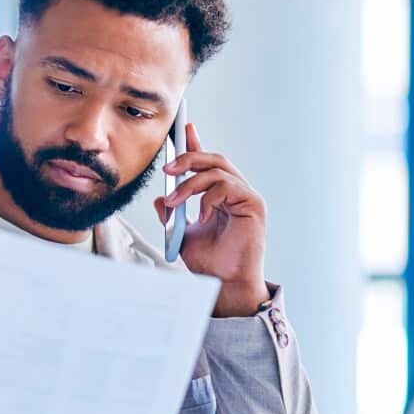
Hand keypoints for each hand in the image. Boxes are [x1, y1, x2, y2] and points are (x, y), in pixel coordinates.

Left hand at [153, 122, 269, 316]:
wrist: (224, 284)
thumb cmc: (209, 262)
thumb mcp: (181, 233)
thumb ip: (172, 213)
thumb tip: (159, 197)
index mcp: (220, 196)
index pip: (207, 164)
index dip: (196, 144)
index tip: (182, 129)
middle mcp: (235, 192)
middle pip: (213, 160)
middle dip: (188, 158)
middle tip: (166, 169)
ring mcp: (247, 197)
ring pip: (217, 171)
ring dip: (190, 184)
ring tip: (173, 202)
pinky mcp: (254, 205)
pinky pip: (228, 187)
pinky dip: (208, 198)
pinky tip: (201, 215)